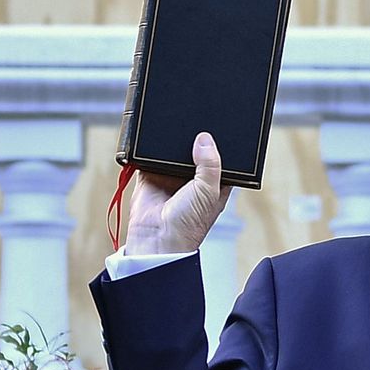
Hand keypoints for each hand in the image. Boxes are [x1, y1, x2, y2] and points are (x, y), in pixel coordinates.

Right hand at [123, 132, 232, 254]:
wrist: (158, 238)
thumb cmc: (189, 225)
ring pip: (173, 152)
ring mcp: (170, 177)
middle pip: (195, 152)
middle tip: (193, 130)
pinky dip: (150, 149)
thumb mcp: (209, 191)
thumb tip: (205, 140)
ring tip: (175, 134)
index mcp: (213, 184)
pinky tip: (155, 142)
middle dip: (194, 142)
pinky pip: (149, 156)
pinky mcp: (150, 176)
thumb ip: (210, 164)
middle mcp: (192, 180)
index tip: (217, 133)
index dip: (219, 147)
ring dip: (172, 144)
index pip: (220, 159)